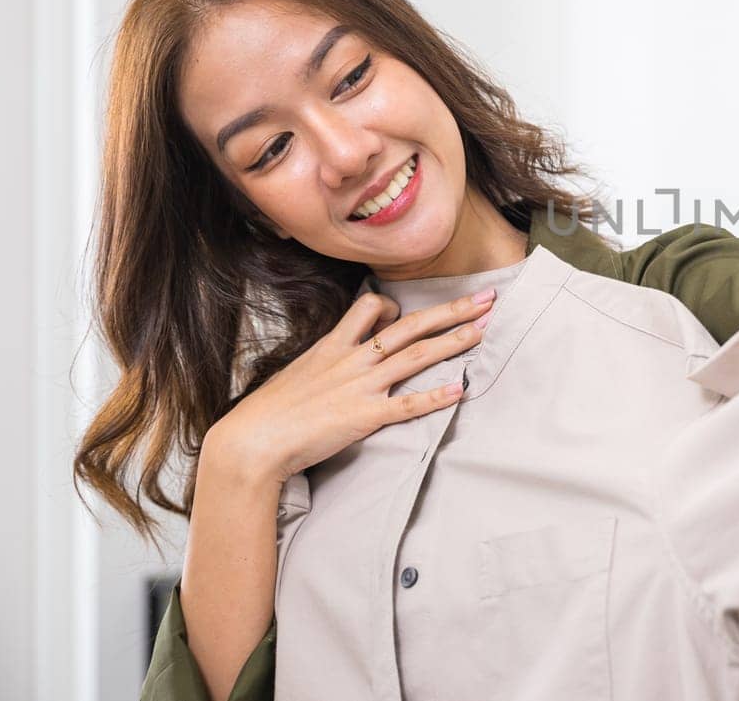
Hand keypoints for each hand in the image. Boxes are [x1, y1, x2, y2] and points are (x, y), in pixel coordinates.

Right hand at [205, 286, 498, 483]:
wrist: (252, 441)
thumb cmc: (270, 412)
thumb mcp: (297, 373)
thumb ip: (324, 362)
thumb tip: (337, 361)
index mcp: (334, 346)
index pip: (371, 308)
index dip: (394, 304)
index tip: (409, 309)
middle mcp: (353, 359)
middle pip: (410, 325)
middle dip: (451, 310)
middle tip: (486, 298)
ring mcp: (361, 386)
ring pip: (416, 355)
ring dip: (454, 341)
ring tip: (483, 330)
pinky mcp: (364, 416)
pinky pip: (407, 404)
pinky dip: (435, 396)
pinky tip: (460, 390)